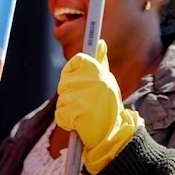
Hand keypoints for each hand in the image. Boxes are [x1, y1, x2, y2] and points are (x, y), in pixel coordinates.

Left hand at [56, 40, 140, 173]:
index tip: (80, 80)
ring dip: (69, 108)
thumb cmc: (108, 105)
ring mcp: (81, 96)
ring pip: (62, 99)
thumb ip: (100, 62)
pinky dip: (67, 120)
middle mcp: (90, 79)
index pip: (76, 60)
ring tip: (85, 112)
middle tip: (85, 101)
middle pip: (65, 81)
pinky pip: (60, 114)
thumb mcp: (107, 80)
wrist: (113, 132)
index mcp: (98, 69)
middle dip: (71, 93)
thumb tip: (100, 42)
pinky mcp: (74, 112)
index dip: (74, 71)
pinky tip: (80, 122)